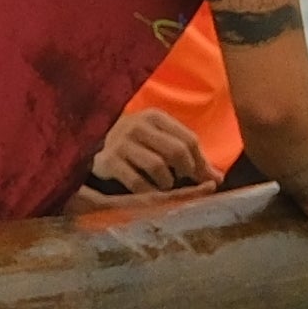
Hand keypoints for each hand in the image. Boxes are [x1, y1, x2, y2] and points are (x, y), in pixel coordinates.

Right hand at [83, 111, 212, 197]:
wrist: (90, 142)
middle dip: (187, 171)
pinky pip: (138, 182)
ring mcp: (122, 143)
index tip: (207, 178)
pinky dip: (149, 191)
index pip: (189, 139)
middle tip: (186, 181)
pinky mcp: (109, 161)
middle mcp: (139, 126)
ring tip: (165, 185)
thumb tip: (217, 178)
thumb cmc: (134, 143)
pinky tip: (148, 191)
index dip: (201, 162)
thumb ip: (187, 154)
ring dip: (167, 182)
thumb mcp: (158, 139)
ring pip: (158, 167)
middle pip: (176, 151)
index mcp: (155, 117)